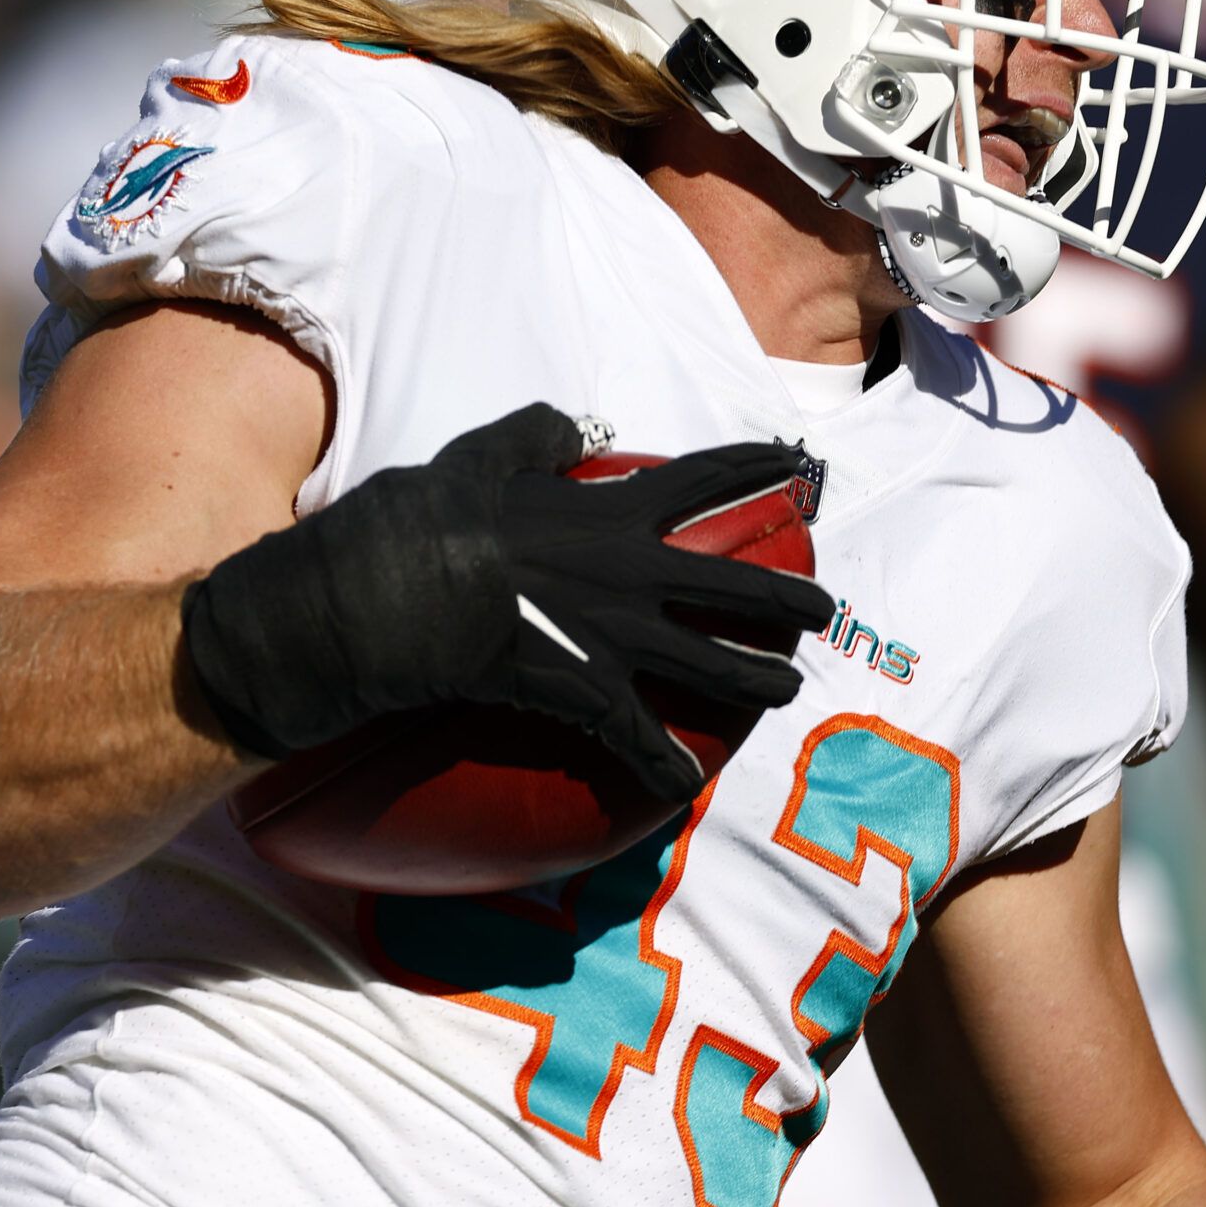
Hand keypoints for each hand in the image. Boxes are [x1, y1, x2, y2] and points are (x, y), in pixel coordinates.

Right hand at [180, 403, 834, 796]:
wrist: (379, 597)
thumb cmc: (416, 523)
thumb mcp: (474, 458)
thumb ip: (530, 438)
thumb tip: (571, 424)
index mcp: (603, 509)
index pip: (697, 479)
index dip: (750, 465)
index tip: (794, 461)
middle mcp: (623, 571)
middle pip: (727, 581)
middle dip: (784, 596)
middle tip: (826, 607)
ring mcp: (607, 635)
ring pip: (705, 660)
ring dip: (753, 678)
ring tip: (787, 688)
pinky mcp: (579, 692)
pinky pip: (634, 734)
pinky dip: (662, 762)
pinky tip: (685, 782)